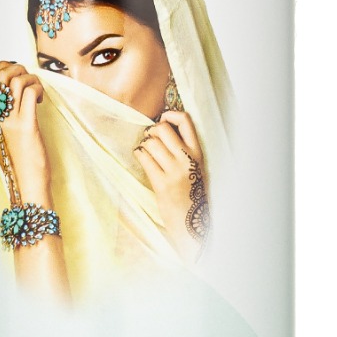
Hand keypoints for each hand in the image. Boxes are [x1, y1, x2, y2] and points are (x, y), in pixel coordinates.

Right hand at [0, 61, 51, 203]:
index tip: (18, 72)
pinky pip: (30, 93)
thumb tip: (15, 99)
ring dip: (31, 78)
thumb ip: (6, 118)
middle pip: (0, 75)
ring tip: (38, 92)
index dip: (3, 67)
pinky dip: (38, 88)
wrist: (26, 186)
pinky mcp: (26, 126)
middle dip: (18, 68)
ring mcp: (10, 121)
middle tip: (30, 81)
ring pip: (16, 80)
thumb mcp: (5, 137)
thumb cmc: (20, 163)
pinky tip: (42, 100)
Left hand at [136, 110, 208, 258]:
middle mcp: (187, 159)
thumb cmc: (190, 194)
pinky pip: (144, 158)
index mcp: (197, 153)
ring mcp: (174, 171)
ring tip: (146, 151)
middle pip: (163, 129)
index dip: (170, 114)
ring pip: (151, 143)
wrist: (191, 222)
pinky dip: (139, 154)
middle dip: (151, 130)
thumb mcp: (195, 168)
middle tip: (150, 138)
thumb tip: (162, 129)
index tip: (163, 118)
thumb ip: (183, 150)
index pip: (186, 121)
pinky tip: (141, 158)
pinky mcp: (162, 183)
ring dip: (144, 144)